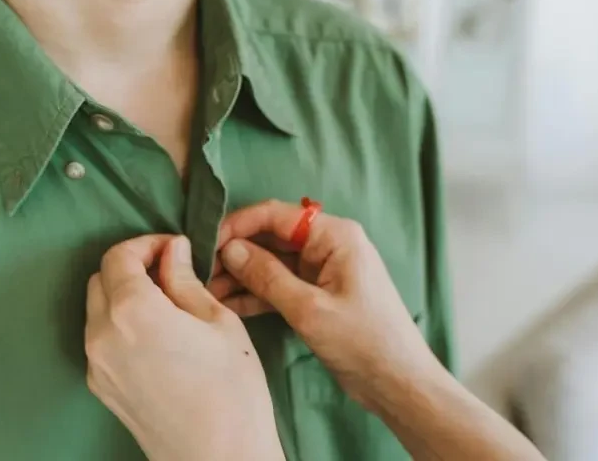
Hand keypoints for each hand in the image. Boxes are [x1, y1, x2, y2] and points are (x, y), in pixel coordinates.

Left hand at [85, 235, 283, 460]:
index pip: (119, 256)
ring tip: (167, 305)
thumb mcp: (219, 322)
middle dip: (131, 268)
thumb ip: (186, 281)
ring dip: (123, 296)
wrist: (219, 458)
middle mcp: (103, 334)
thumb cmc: (231, 390)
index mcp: (132, 310)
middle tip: (171, 272)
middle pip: (101, 280)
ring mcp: (97, 364)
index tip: (174, 248)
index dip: (147, 244)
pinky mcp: (101, 388)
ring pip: (97, 310)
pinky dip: (120, 325)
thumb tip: (173, 252)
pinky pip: (101, 341)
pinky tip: (156, 336)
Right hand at [212, 200, 443, 409]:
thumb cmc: (363, 341)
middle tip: (199, 273)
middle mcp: (328, 245)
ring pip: (272, 262)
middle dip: (235, 253)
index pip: (275, 215)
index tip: (205, 245)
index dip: (237, 226)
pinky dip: (256, 293)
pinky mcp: (319, 294)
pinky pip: (280, 285)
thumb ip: (267, 276)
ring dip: (241, 275)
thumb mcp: (309, 309)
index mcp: (334, 235)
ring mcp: (323, 270)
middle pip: (271, 237)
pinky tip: (226, 304)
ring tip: (205, 291)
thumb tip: (229, 249)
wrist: (399, 382)